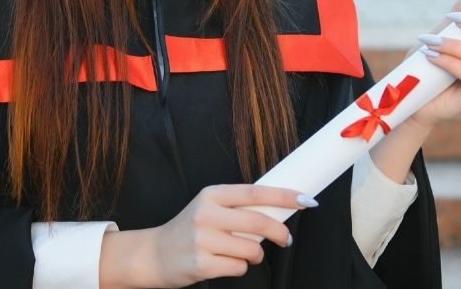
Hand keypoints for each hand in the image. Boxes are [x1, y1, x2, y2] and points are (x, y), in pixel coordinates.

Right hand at [99, 184, 314, 287]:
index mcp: (212, 194)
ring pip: (252, 248)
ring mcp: (202, 239)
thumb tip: (278, 210)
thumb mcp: (209, 207)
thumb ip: (237, 207)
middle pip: (258, 221)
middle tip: (286, 239)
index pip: (255, 192)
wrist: (154, 254)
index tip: (306, 201)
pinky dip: (240, 267)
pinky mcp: (201, 264)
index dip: (284, 196)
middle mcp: (206, 213)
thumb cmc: (189, 230)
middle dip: (280, 232)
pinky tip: (224, 263)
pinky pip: (238, 267)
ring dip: (256, 254)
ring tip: (243, 253)